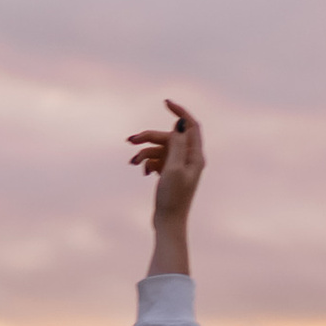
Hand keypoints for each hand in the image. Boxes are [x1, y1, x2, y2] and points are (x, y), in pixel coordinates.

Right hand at [128, 100, 204, 265]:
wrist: (168, 223)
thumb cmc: (173, 199)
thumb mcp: (174, 169)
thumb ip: (177, 144)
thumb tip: (181, 123)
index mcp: (196, 156)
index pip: (191, 126)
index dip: (180, 112)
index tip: (165, 102)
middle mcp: (190, 159)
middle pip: (168, 137)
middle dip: (149, 137)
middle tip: (130, 141)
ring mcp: (179, 166)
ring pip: (160, 149)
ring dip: (144, 153)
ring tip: (133, 162)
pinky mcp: (170, 174)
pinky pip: (157, 160)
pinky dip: (148, 162)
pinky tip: (144, 172)